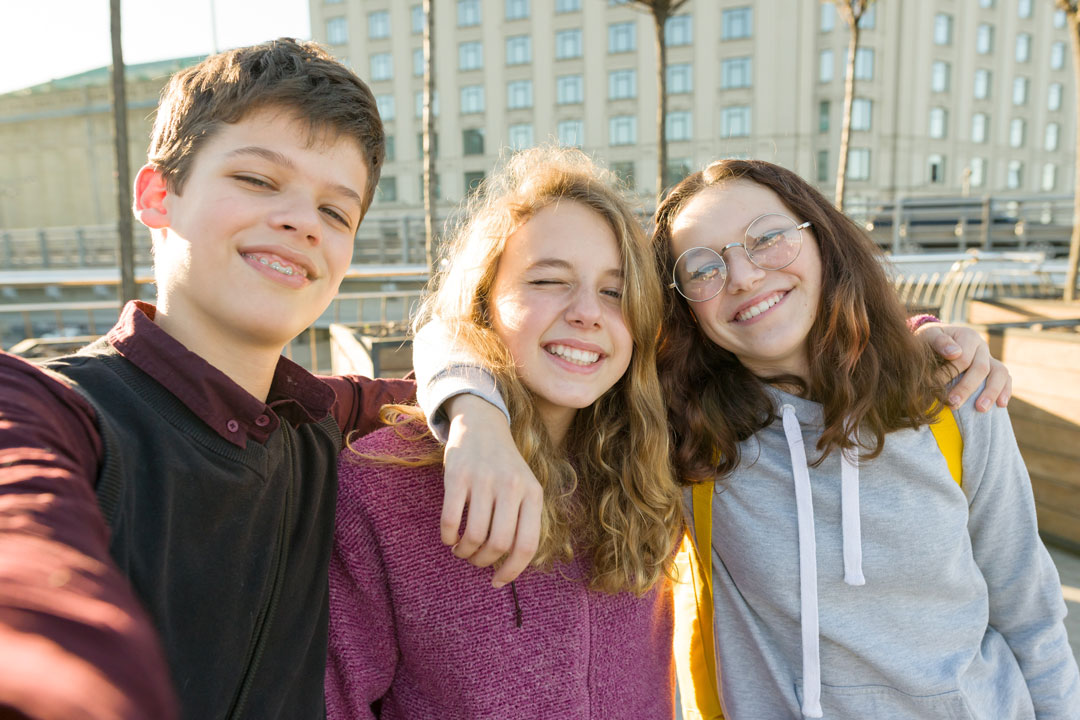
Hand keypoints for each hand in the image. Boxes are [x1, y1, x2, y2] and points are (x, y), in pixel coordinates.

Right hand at [441, 394, 542, 586]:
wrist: (482, 424)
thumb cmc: (505, 467)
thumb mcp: (526, 487)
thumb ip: (523, 521)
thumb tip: (509, 566)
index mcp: (533, 494)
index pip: (527, 545)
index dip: (512, 571)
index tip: (498, 582)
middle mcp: (511, 487)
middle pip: (498, 544)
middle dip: (484, 561)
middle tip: (476, 560)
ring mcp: (484, 479)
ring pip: (474, 535)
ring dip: (464, 552)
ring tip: (461, 550)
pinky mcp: (458, 475)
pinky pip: (450, 519)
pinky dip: (448, 536)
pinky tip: (449, 537)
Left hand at [915, 322, 1011, 410]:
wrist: (935, 341)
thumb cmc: (929, 340)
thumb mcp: (928, 335)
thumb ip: (939, 341)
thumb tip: (954, 353)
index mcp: (968, 336)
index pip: (963, 358)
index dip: (949, 373)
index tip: (933, 386)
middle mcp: (982, 346)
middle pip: (981, 368)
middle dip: (967, 387)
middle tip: (953, 403)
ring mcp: (990, 358)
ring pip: (999, 374)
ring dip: (991, 392)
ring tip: (981, 409)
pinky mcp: (994, 370)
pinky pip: (1006, 379)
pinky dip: (1005, 391)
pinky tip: (1001, 405)